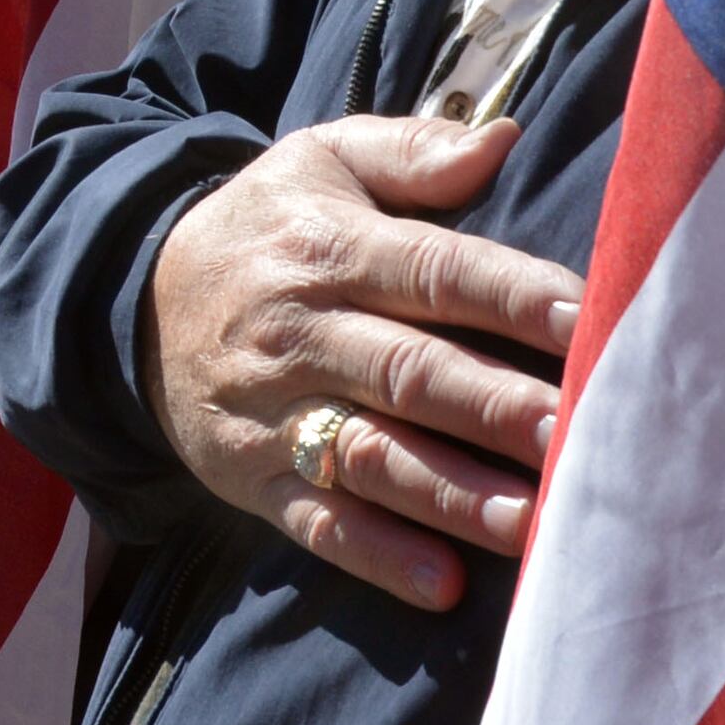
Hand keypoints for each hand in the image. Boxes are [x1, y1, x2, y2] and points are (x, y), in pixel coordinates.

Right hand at [139, 113, 576, 613]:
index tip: (589, 319)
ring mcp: (275, 413)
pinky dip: (378, 556)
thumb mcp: (321, 161)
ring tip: (533, 520)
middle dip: (497, 406)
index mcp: (329, 248)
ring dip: (453, 493)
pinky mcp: (254, 480)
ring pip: (371, 455)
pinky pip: (318, 524)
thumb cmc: (266, 229)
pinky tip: (442, 585)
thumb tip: (504, 138)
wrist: (134, 301)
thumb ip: (414, 151)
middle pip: (410, 372)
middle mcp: (302, 331)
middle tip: (578, 434)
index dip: (512, 295)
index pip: (434, 271)